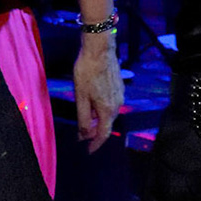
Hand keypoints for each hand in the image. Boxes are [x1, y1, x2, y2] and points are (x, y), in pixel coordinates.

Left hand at [73, 34, 123, 152]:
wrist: (99, 50)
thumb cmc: (87, 72)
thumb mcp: (80, 97)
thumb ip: (84, 118)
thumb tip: (84, 135)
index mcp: (108, 109)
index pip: (103, 133)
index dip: (95, 144)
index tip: (88, 150)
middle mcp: (117, 104)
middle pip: (106, 124)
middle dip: (95, 132)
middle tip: (82, 135)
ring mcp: (120, 95)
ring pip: (108, 113)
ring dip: (98, 119)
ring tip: (86, 119)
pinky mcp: (119, 86)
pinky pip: (110, 103)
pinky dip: (101, 108)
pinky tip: (92, 102)